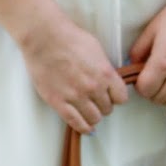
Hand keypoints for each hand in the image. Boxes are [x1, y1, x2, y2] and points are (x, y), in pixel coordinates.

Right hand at [18, 16, 129, 134]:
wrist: (44, 38)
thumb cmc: (69, 38)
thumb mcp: (96, 49)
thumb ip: (104, 68)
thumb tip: (108, 79)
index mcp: (105, 73)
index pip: (121, 98)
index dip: (116, 97)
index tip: (111, 96)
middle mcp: (94, 88)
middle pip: (108, 109)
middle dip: (103, 105)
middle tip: (96, 101)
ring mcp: (76, 96)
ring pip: (94, 118)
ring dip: (93, 116)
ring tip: (88, 110)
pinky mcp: (59, 102)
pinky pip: (76, 123)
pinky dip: (83, 128)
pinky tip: (85, 127)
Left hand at [127, 0, 165, 114]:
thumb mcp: (152, 29)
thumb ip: (138, 50)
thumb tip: (131, 65)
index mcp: (162, 62)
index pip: (145, 89)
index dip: (139, 86)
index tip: (140, 79)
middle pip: (158, 97)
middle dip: (150, 92)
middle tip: (150, 83)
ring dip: (164, 99)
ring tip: (161, 89)